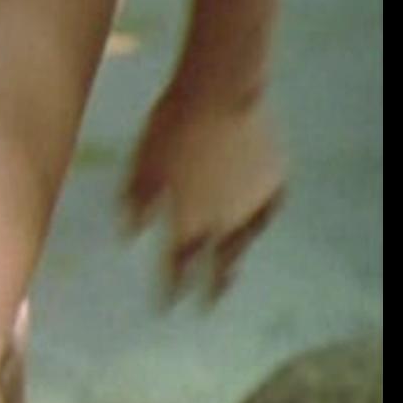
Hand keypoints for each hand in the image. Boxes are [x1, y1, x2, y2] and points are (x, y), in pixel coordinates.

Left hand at [121, 87, 284, 306]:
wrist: (219, 93)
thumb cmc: (168, 128)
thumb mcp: (140, 168)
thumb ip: (135, 205)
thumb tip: (128, 236)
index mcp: (187, 222)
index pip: (177, 267)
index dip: (171, 289)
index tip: (166, 307)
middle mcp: (223, 222)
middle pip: (217, 264)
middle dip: (210, 289)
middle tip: (207, 309)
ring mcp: (253, 203)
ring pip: (245, 242)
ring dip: (235, 261)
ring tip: (231, 276)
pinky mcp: (274, 181)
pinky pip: (268, 211)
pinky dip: (259, 222)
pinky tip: (257, 226)